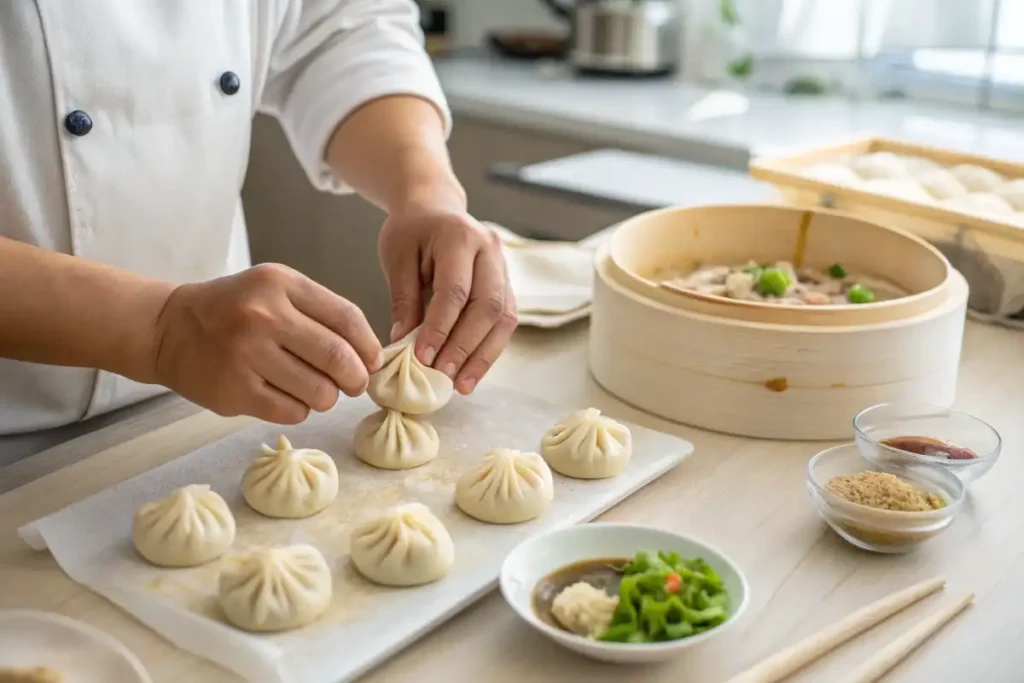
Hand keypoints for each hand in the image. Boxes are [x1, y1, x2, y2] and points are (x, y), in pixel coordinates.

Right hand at [153, 263, 381, 422]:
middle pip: (338, 358)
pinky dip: (300, 409)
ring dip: (327, 396)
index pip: (347, 318)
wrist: (169, 329)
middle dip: (356, 378)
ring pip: (320, 392)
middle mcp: (263, 316)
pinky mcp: (235, 391)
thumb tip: (369, 356)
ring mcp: (247, 355)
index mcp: (280, 284)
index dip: (369, 346)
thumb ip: (320, 313)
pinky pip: (293, 412)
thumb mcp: (275, 290)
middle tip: (354, 384)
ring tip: (314, 389)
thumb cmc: (235, 310)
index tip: (373, 361)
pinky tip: (287, 396)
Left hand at [378, 207, 517, 393]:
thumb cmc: (411, 231)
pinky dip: (489, 349)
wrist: (435, 207)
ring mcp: (504, 267)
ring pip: (504, 318)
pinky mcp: (508, 285)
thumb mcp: (397, 258)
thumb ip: (404, 300)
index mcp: (459, 237)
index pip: (455, 291)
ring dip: (484, 355)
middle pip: (487, 306)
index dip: (441, 328)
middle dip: (465, 346)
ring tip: (462, 385)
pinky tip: (472, 372)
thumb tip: (403, 345)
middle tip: (442, 375)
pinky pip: (506, 322)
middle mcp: (490, 251)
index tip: (423, 358)